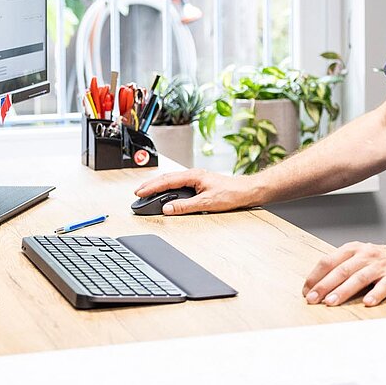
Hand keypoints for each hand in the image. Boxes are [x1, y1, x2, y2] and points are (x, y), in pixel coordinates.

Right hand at [133, 169, 253, 214]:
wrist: (247, 191)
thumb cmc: (232, 193)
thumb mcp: (207, 203)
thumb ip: (185, 206)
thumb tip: (167, 209)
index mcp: (194, 176)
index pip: (167, 181)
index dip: (151, 187)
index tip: (139, 192)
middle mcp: (194, 175)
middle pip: (167, 178)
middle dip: (151, 185)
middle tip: (138, 192)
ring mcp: (197, 178)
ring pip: (173, 180)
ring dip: (159, 186)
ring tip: (148, 192)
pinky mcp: (200, 183)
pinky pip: (179, 184)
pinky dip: (169, 188)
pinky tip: (166, 193)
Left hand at [302, 239, 385, 306]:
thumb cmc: (379, 259)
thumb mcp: (358, 256)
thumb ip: (340, 267)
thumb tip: (315, 286)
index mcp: (353, 250)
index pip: (329, 261)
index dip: (316, 276)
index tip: (306, 290)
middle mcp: (365, 256)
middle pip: (342, 270)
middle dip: (325, 285)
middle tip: (312, 299)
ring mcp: (380, 266)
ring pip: (359, 278)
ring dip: (344, 290)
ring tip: (331, 302)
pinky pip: (383, 286)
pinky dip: (375, 294)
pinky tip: (367, 303)